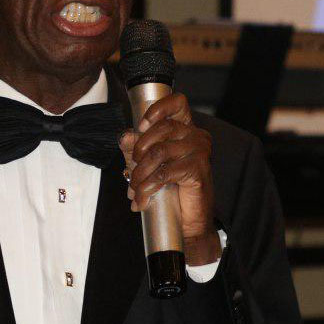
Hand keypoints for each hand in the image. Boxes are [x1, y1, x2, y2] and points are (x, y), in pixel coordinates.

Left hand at [118, 93, 221, 264]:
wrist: (188, 221)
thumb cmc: (171, 190)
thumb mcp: (148, 165)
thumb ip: (136, 149)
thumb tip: (123, 137)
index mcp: (186, 129)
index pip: (178, 103)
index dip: (159, 107)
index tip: (142, 123)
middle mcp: (196, 136)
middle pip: (162, 127)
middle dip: (139, 147)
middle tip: (131, 167)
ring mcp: (200, 152)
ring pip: (159, 151)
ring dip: (140, 172)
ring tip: (134, 189)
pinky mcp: (198, 170)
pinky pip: (165, 172)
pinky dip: (148, 186)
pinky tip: (142, 198)